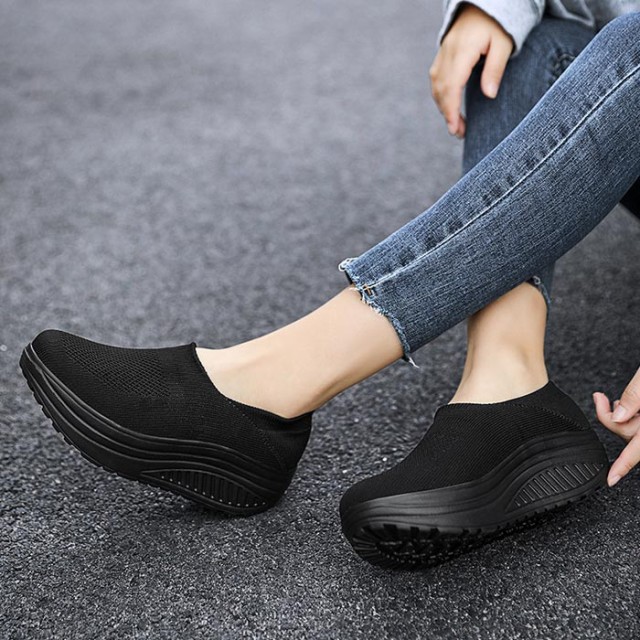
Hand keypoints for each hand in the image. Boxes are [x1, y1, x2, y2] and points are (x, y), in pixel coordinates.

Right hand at [429, 3, 513, 137]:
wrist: (482, 3)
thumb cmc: (497, 23)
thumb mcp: (503, 44)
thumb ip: (495, 69)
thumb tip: (489, 95)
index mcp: (462, 50)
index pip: (452, 86)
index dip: (451, 110)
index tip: (454, 128)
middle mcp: (447, 53)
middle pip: (441, 89)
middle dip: (447, 113)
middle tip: (459, 132)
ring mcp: (442, 53)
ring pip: (436, 86)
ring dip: (443, 107)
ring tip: (455, 123)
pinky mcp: (441, 55)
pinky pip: (436, 79)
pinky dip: (441, 96)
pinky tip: (449, 106)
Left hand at [593, 366, 639, 486]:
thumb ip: (636, 395)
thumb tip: (619, 414)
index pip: (639, 448)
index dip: (624, 465)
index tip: (610, 479)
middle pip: (632, 435)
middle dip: (613, 419)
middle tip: (600, 399)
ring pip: (636, 428)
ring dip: (623, 414)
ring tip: (613, 398)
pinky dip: (632, 413)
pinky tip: (627, 402)